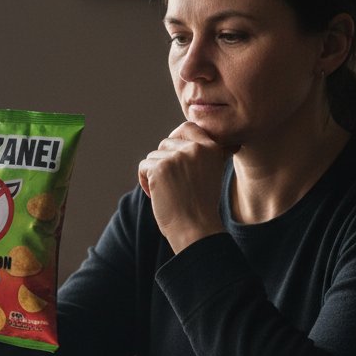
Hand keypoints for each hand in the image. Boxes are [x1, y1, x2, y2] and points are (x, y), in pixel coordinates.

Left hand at [138, 122, 233, 252]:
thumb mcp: (211, 173)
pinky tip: (156, 195)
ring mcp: (177, 157)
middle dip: (163, 162)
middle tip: (170, 183)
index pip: (187, 127)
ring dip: (154, 174)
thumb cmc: (201, 206)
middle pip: (166, 143)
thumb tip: (185, 138)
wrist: (196, 228)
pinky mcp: (160, 168)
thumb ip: (202, 154)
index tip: (173, 157)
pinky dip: (145, 181)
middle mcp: (195, 148)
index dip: (175, 139)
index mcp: (211, 148)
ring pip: (153, 156)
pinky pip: (143, 167)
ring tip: (166, 193)